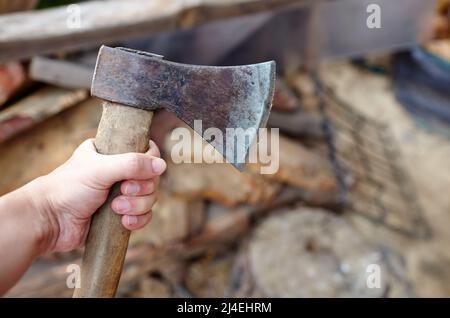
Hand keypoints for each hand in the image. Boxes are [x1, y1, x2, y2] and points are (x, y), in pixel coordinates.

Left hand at [30, 139, 165, 252]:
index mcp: (112, 152)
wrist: (49, 221)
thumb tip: (162, 165)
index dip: (149, 163)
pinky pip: (144, 216)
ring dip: (138, 205)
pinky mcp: (120, 215)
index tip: (137, 172)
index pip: (147, 151)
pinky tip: (123, 222)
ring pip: (150, 198)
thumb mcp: (100, 169)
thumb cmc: (68, 189)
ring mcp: (121, 194)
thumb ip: (131, 164)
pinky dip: (138, 220)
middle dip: (141, 189)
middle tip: (122, 191)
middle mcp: (118, 171)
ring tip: (116, 208)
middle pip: (151, 178)